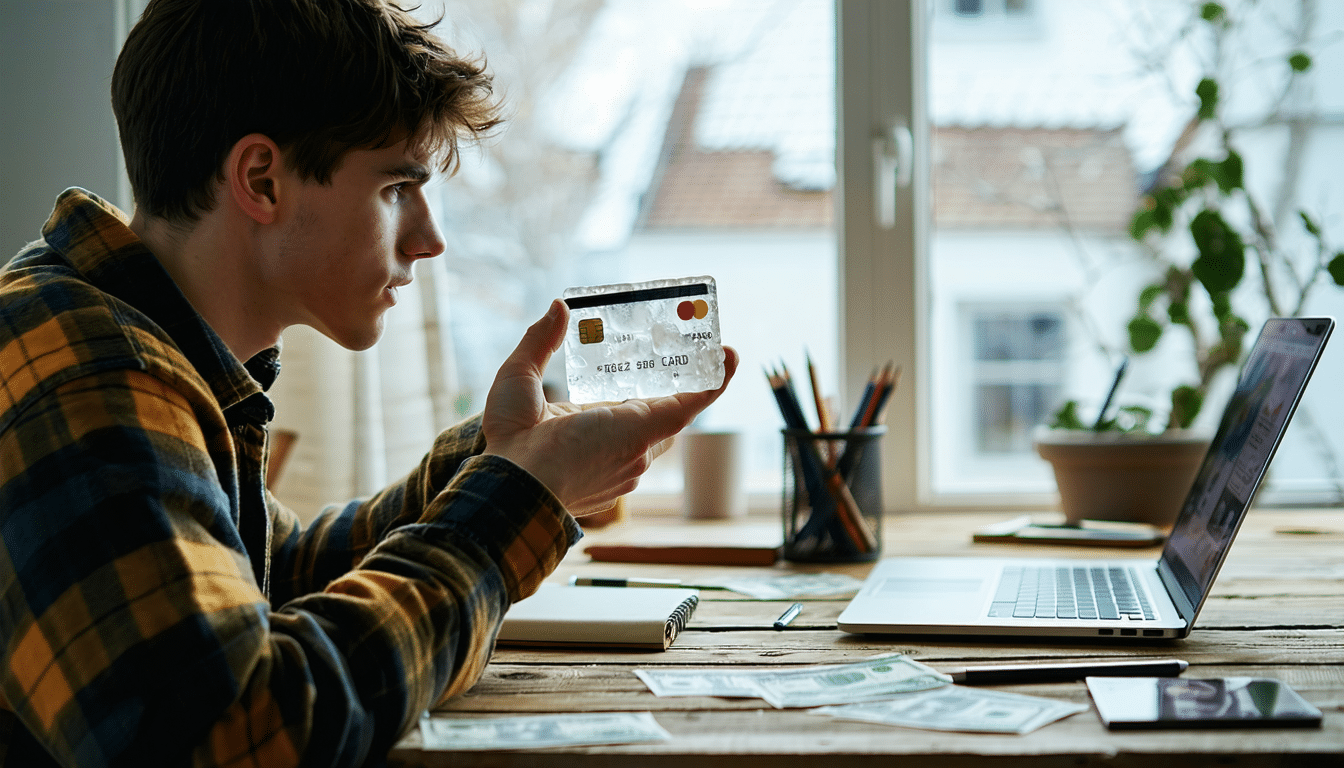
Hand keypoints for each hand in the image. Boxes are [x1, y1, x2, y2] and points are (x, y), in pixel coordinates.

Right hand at [481, 299, 738, 515]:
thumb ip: (539, 343)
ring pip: (647, 440)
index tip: (730, 356)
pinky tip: (600, 425)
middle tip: (666, 360)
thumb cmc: (515, 448)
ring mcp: (623, 480)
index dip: (713, 381)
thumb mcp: (517, 384)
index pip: (686, 405)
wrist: (504, 505)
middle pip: (667, 419)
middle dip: (670, 392)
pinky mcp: (608, 492)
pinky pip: (630, 459)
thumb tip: (557, 308)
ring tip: (625, 387)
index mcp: (627, 431)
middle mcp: (635, 459)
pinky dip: (625, 437)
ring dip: (642, 414)